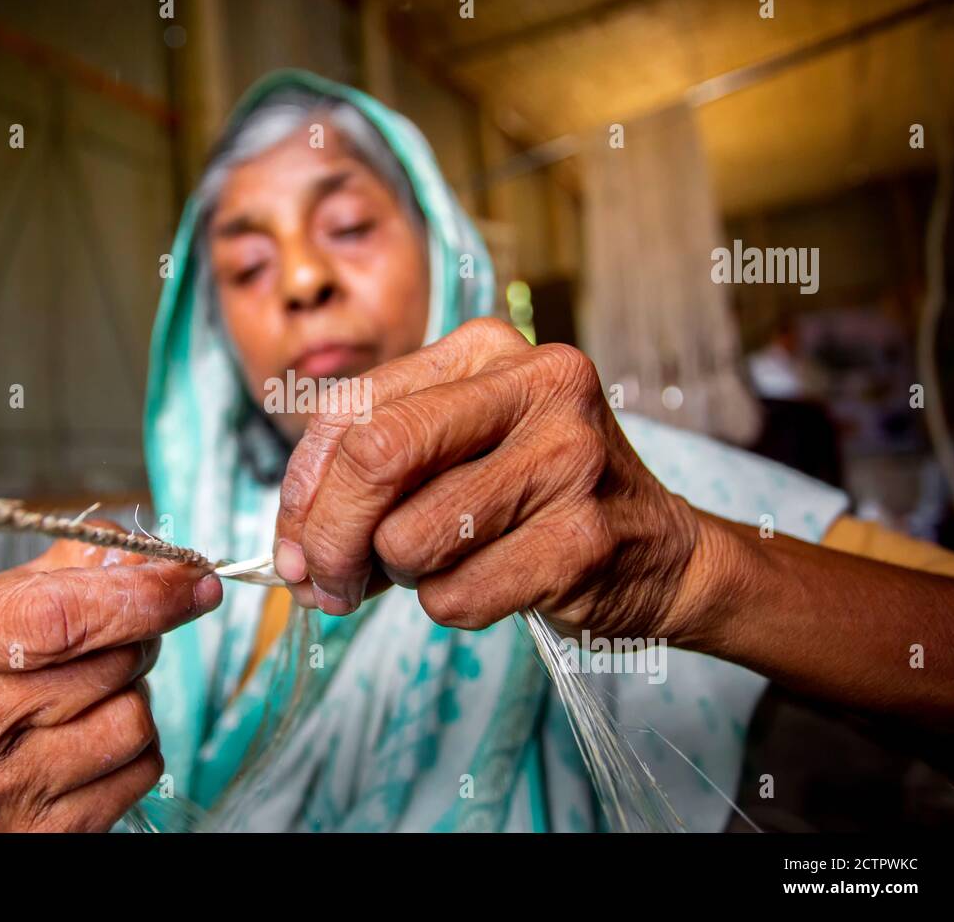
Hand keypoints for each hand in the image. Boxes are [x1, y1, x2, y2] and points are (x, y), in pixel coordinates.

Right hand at [0, 530, 221, 831]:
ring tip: (101, 691)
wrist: (3, 741)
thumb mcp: (41, 580)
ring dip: (136, 696)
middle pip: (102, 666)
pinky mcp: (41, 827)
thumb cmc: (21, 648)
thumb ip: (103, 557)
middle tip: (119, 639)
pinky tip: (100, 736)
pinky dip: (142, 748)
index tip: (188, 578)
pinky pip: (142, 768)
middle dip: (136, 641)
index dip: (134, 596)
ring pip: (130, 721)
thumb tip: (174, 569)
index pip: (50, 619)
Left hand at [272, 318, 705, 641]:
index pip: (350, 408)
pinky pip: (455, 595)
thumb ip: (370, 473)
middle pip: (373, 458)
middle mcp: (535, 384)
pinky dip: (449, 607)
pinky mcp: (583, 538)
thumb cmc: (535, 494)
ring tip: (441, 564)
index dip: (302, 488)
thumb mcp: (459, 446)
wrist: (661, 548)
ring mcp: (568, 459)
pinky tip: (489, 584)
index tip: (294, 543)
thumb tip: (292, 550)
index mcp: (487, 347)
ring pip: (408, 538)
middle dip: (328, 538)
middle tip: (325, 585)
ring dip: (400, 575)